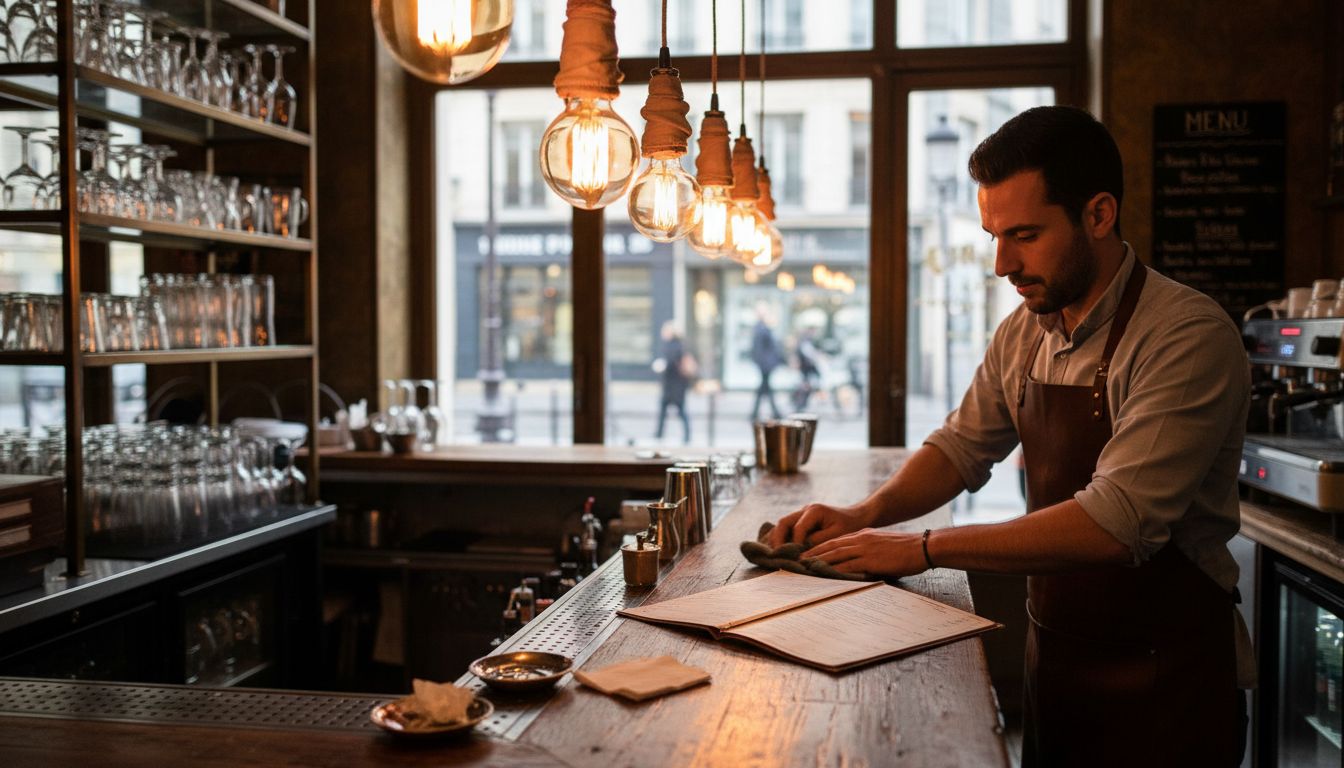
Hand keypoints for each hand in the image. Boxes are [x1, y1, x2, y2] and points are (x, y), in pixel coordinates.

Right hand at [767, 502, 875, 547]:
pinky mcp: (802, 520)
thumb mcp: (837, 535)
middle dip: (778, 540)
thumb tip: (801, 553)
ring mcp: (801, 514)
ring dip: (777, 539)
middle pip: (783, 523)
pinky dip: (782, 538)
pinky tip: (780, 551)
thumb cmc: (850, 526)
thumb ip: (818, 542)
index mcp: (814, 510)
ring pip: (782, 525)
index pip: (797, 529)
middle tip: (776, 557)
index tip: (794, 560)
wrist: (857, 516)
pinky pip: (787, 528)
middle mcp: (804, 510)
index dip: (793, 545)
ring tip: (775, 556)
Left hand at [802, 529, 927, 578]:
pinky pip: (848, 566)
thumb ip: (867, 549)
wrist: (922, 546)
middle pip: (830, 546)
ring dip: (818, 562)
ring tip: (804, 568)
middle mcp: (860, 539)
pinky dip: (834, 570)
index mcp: (862, 535)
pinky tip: (824, 575)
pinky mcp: (870, 560)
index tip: (806, 553)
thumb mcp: (881, 544)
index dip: (819, 547)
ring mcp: (864, 549)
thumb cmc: (905, 549)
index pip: (835, 541)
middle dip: (813, 554)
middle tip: (797, 561)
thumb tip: (857, 562)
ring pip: (835, 555)